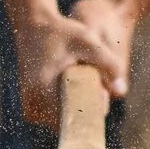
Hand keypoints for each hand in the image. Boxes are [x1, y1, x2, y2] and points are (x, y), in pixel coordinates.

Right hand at [14, 0, 131, 128]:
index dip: (91, 113)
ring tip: (84, 86)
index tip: (100, 92)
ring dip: (73, 111)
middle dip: (84, 112)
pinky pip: (51, 116)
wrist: (33, 24)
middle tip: (96, 87)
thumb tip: (120, 91)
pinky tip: (72, 89)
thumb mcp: (89, 42)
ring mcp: (28, 106)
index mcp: (43, 93)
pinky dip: (63, 108)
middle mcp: (32, 104)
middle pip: (67, 124)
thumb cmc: (62, 32)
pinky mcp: (28, 104)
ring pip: (58, 122)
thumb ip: (109, 63)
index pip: (73, 122)